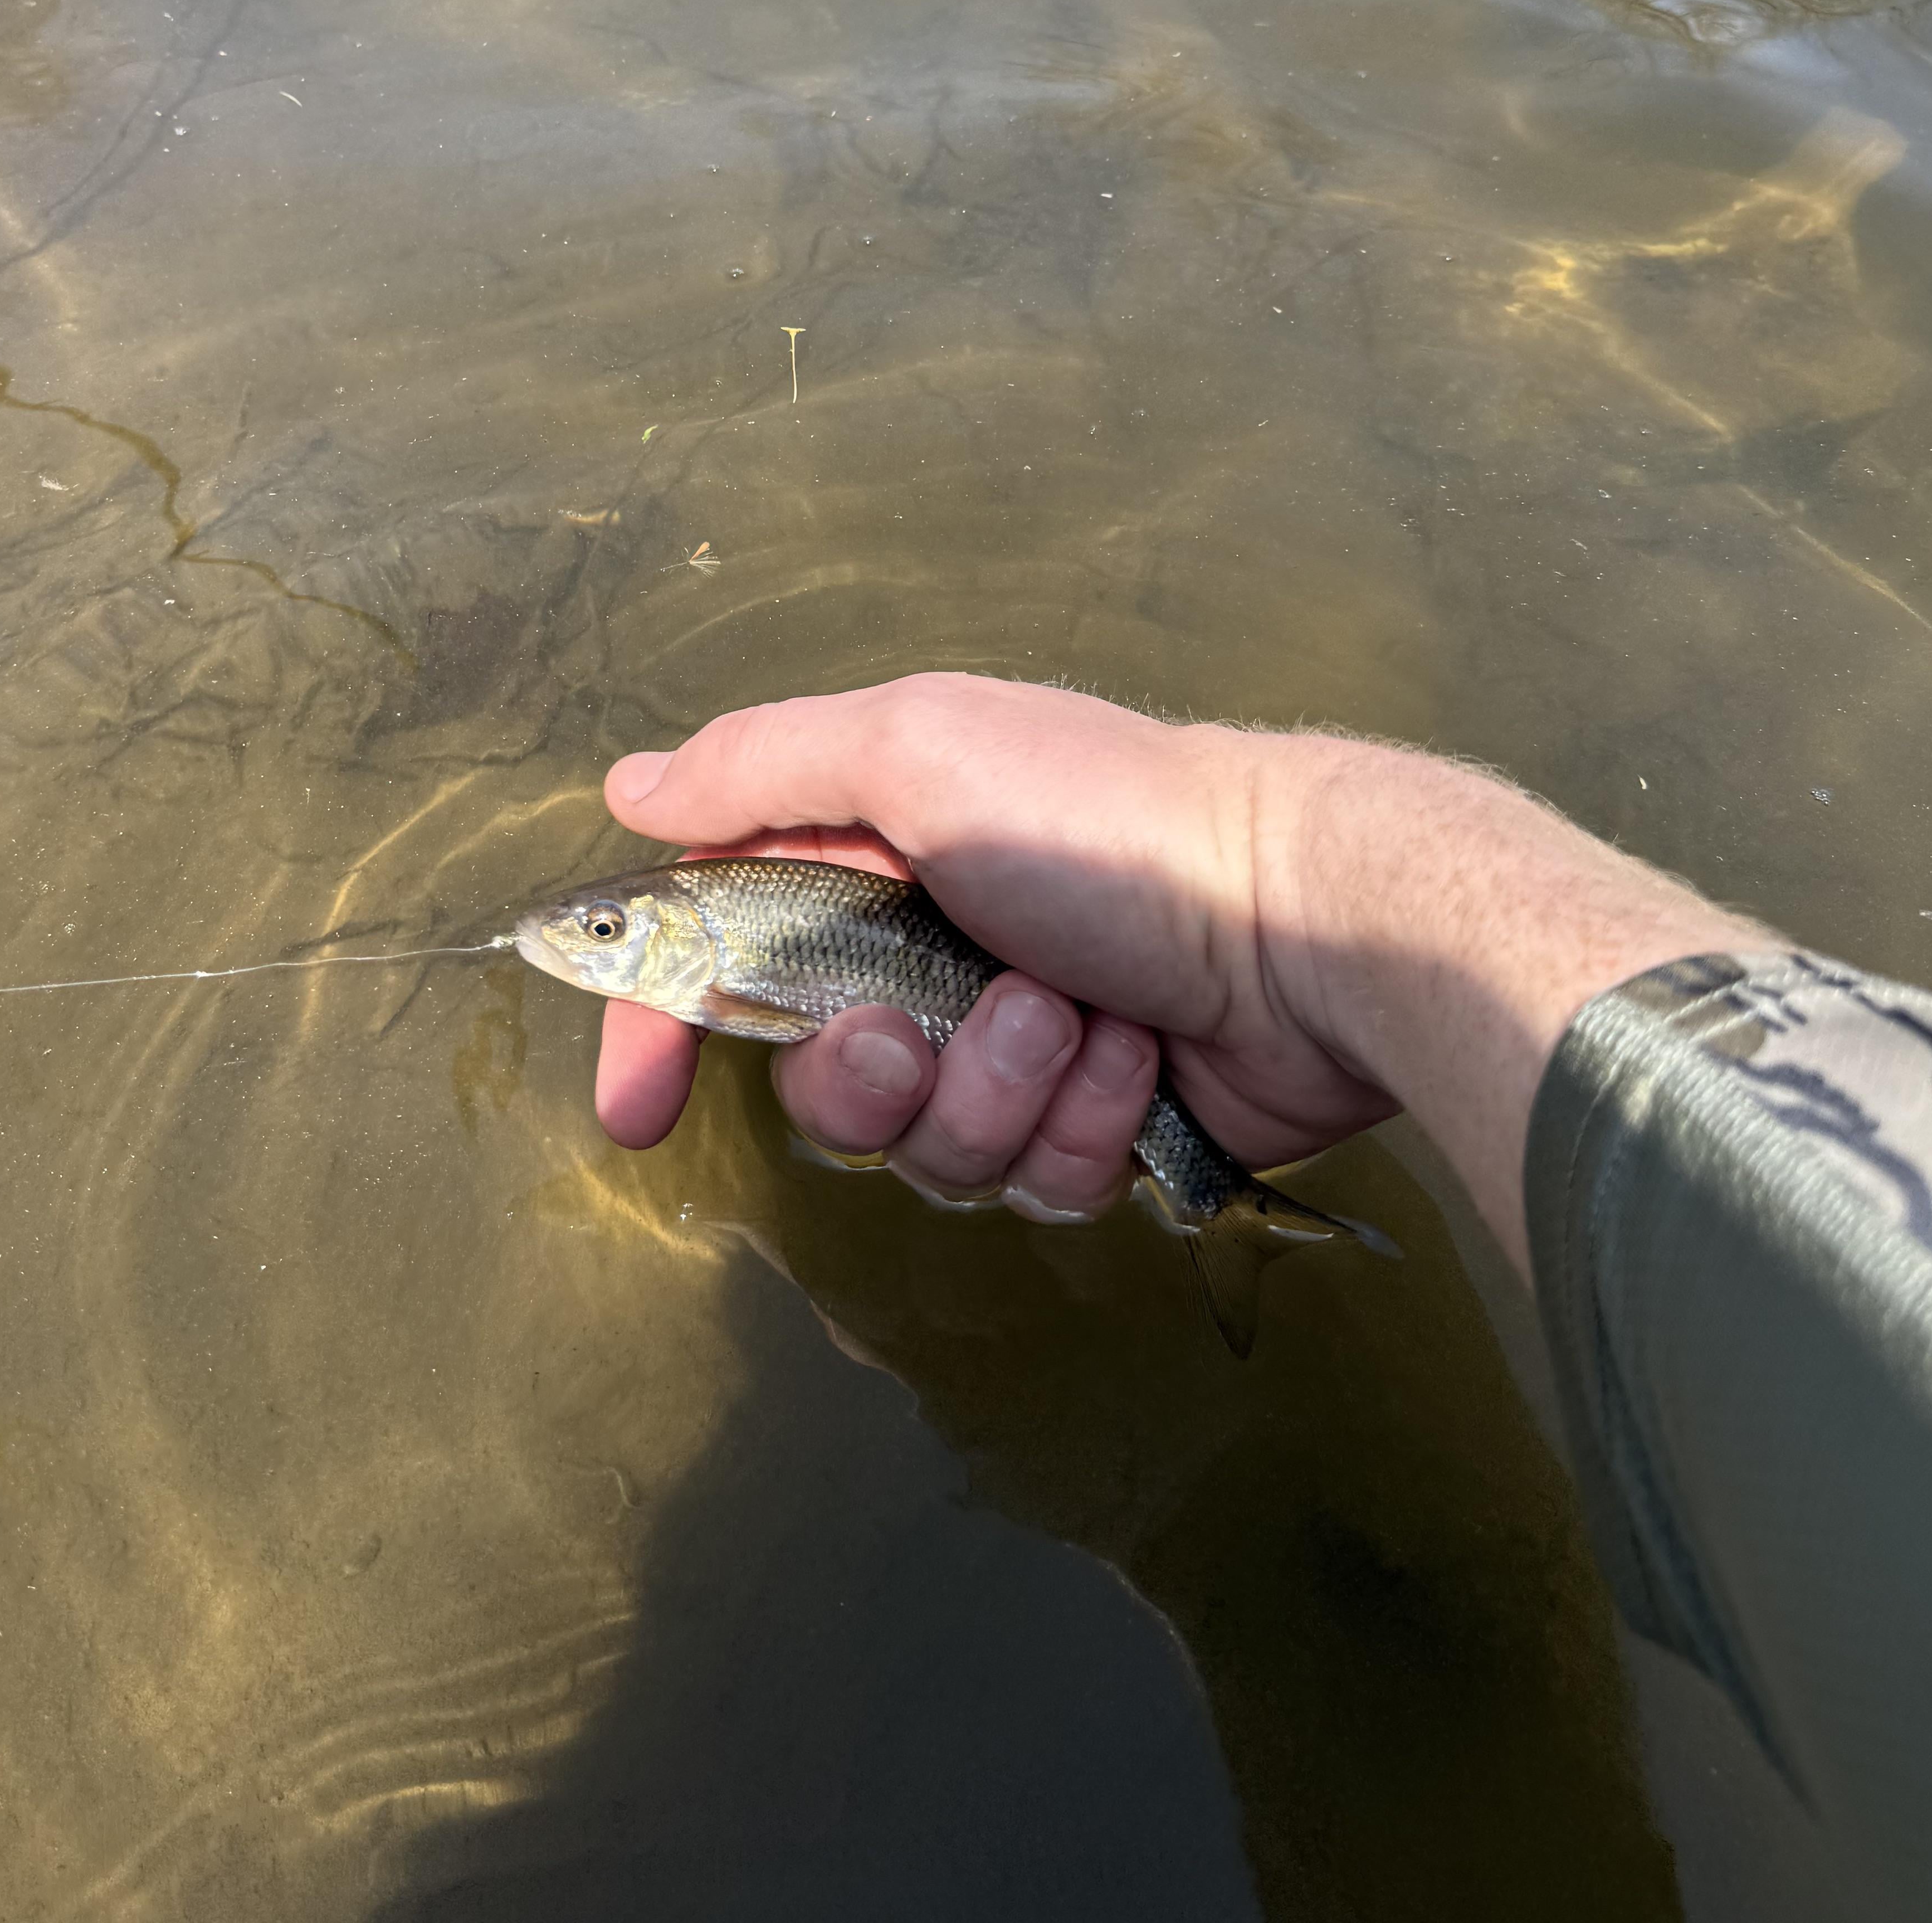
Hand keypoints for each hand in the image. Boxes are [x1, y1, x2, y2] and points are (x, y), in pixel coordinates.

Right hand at [593, 673, 1773, 1270]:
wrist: (1304, 918)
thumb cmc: (1105, 819)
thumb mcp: (917, 747)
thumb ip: (761, 768)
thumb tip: (627, 787)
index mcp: (879, 856)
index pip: (727, 957)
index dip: (667, 1031)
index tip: (639, 1107)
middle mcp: (938, 952)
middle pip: (825, 1083)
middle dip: (874, 1074)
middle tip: (933, 1029)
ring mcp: (1020, 1048)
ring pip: (931, 1151)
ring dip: (999, 1092)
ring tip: (1079, 1022)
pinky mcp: (1100, 1129)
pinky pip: (1034, 1184)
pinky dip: (1082, 1127)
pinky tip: (1140, 1064)